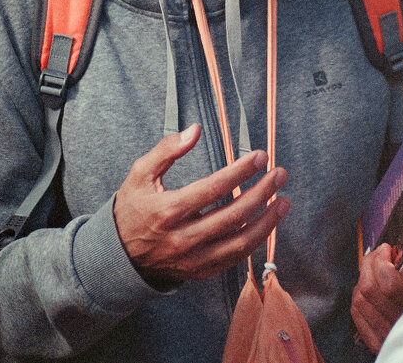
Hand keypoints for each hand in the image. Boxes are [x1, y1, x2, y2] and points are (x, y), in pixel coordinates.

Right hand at [113, 124, 289, 286]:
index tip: (260, 156)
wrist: (118, 255)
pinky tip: (267, 224)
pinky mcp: (200, 271)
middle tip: (279, 174)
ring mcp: (193, 258)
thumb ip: (166, 150)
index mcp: (168, 210)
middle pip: (232, 215)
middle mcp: (183, 238)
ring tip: (284, 201)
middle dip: (261, 192)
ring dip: (266, 222)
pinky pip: (234, 259)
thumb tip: (194, 130)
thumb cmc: (133, 208)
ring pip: (239, 242)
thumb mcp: (140, 173)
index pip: (214, 189)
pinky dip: (255, 242)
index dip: (240, 171)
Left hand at [351, 222, 402, 353]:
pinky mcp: (378, 343)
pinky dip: (359, 296)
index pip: (390, 284)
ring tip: (374, 268)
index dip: (382, 261)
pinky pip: (357, 315)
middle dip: (369, 264)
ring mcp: (389, 337)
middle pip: (370, 290)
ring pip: (360, 301)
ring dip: (362, 278)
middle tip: (379, 254)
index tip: (388, 249)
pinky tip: (370, 287)